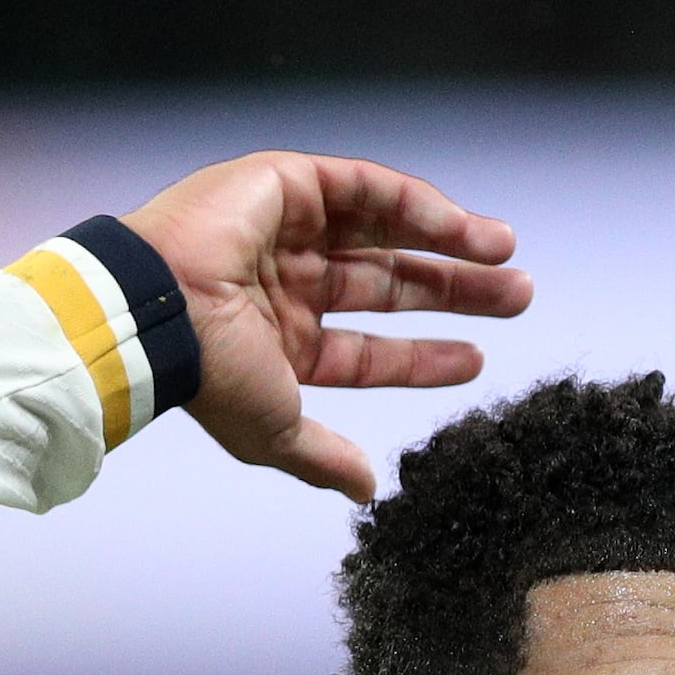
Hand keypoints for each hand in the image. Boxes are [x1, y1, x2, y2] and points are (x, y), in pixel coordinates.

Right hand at [114, 151, 529, 500]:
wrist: (157, 311)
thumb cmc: (205, 373)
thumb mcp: (274, 429)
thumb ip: (322, 456)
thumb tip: (365, 491)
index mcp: (284, 339)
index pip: (370, 350)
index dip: (425, 356)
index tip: (478, 360)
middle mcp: (289, 282)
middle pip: (390, 285)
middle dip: (454, 290)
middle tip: (517, 297)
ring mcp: (288, 231)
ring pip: (386, 231)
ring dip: (450, 240)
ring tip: (506, 253)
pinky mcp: (286, 183)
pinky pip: (366, 187)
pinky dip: (417, 204)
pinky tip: (461, 228)